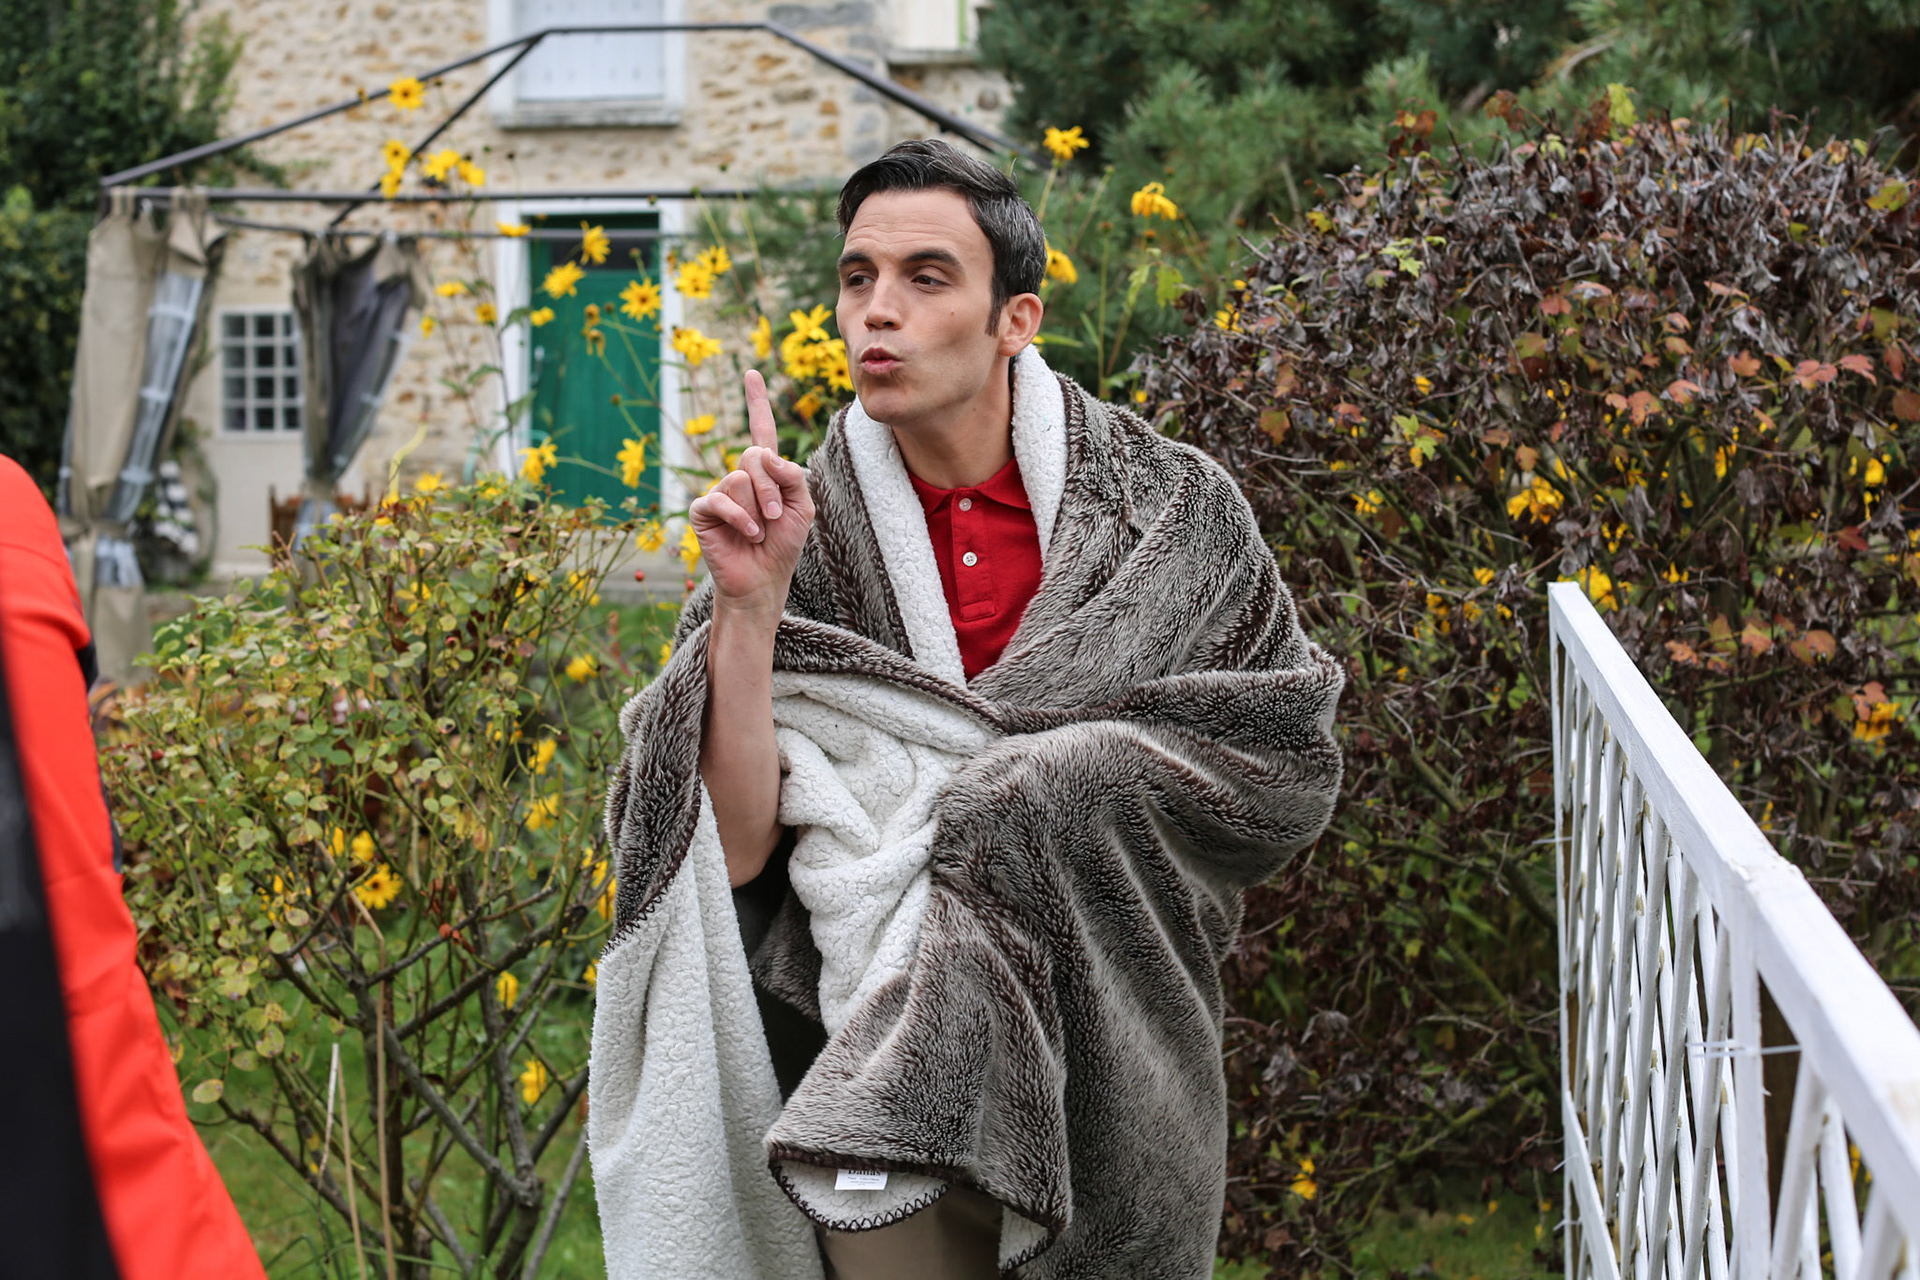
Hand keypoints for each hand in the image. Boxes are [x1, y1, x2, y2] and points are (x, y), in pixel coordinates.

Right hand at [687, 370, 814, 622]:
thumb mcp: (803, 507)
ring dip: (758, 509)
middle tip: (777, 517)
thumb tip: (763, 454)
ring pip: (739, 480)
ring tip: (760, 531)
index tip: (752, 373)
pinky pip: (721, 501)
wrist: (764, 580)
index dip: (757, 402)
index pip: (761, 431)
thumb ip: (792, 476)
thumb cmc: (783, 544)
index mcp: (765, 473)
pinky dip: (741, 520)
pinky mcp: (703, 512)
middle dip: (771, 488)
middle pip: (753, 456)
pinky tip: (748, 535)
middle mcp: (739, 477)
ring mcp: (719, 492)